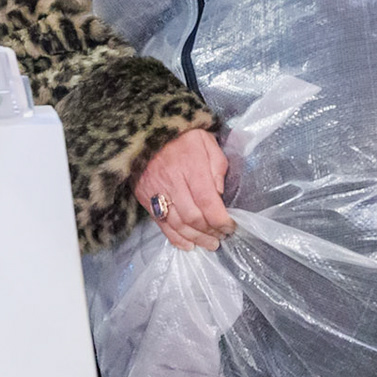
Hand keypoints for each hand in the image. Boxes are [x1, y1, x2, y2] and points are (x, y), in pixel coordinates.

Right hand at [133, 128, 231, 251]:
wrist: (145, 131)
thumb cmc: (182, 136)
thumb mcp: (207, 141)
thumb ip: (217, 165)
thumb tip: (219, 193)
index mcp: (190, 166)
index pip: (207, 201)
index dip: (221, 219)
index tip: (231, 227)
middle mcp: (172, 182)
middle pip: (193, 217)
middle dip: (210, 232)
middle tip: (222, 238)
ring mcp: (156, 192)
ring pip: (177, 224)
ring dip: (195, 238)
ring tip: (210, 244)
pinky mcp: (145, 198)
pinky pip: (161, 225)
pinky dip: (175, 238)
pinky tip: (188, 245)